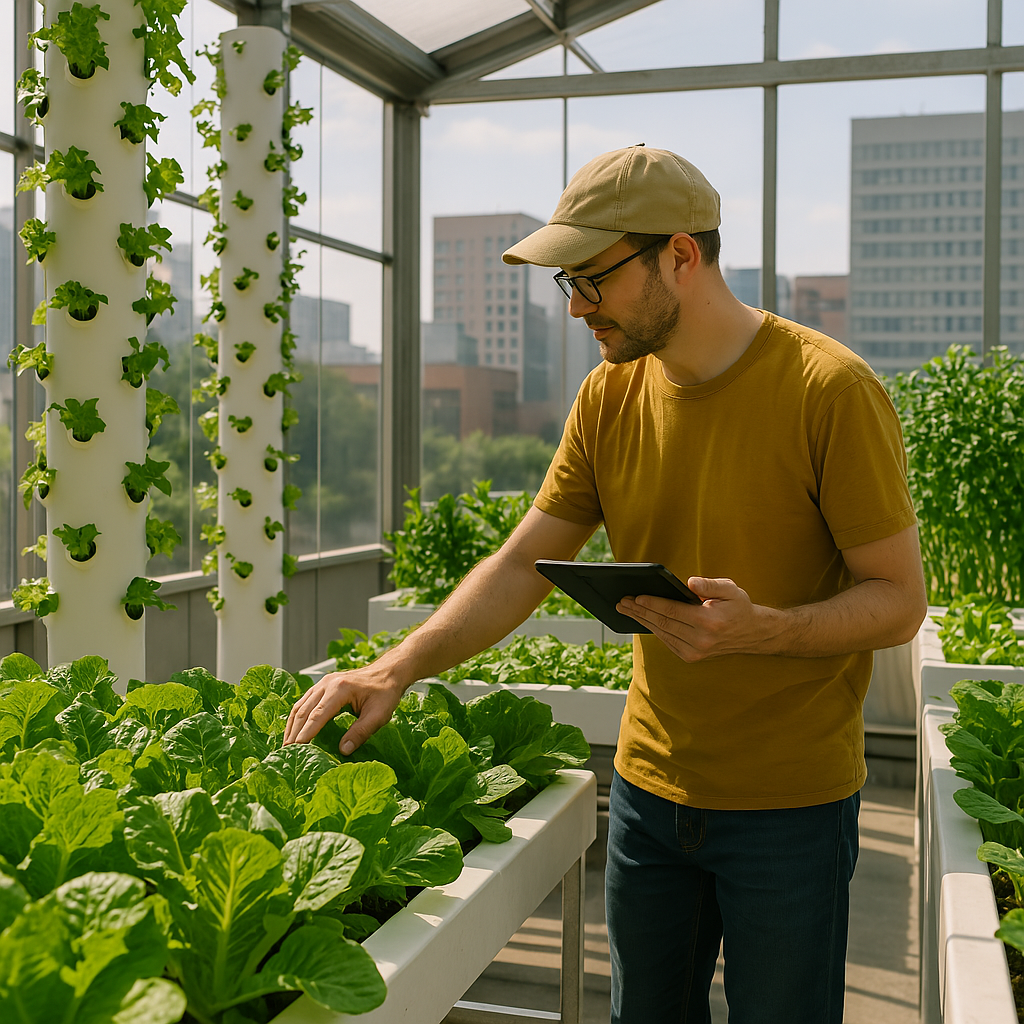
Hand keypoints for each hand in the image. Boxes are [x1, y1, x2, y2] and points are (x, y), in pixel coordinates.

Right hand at [283, 662, 405, 753]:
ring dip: (292, 726)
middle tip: (286, 753)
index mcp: (340, 689)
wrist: (388, 672)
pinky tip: (295, 729)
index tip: (296, 750)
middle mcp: (327, 683)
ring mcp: (323, 682)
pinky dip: (298, 717)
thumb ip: (360, 733)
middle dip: (293, 733)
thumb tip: (342, 751)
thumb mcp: (378, 715)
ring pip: (300, 705)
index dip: (305, 735)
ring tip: (287, 745)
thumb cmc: (386, 693)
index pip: (317, 716)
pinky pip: (305, 702)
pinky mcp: (323, 685)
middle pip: (303, 711)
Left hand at [617, 576, 771, 661]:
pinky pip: (667, 641)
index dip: (652, 604)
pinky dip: (653, 629)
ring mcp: (696, 652)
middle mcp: (701, 640)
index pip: (673, 611)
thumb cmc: (738, 607)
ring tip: (626, 609)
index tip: (636, 597)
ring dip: (642, 620)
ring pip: (662, 633)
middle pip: (663, 623)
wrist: (752, 633)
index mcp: (709, 622)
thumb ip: (710, 584)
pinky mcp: (692, 657)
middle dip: (640, 611)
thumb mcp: (731, 589)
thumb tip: (689, 583)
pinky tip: (642, 619)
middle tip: (622, 602)